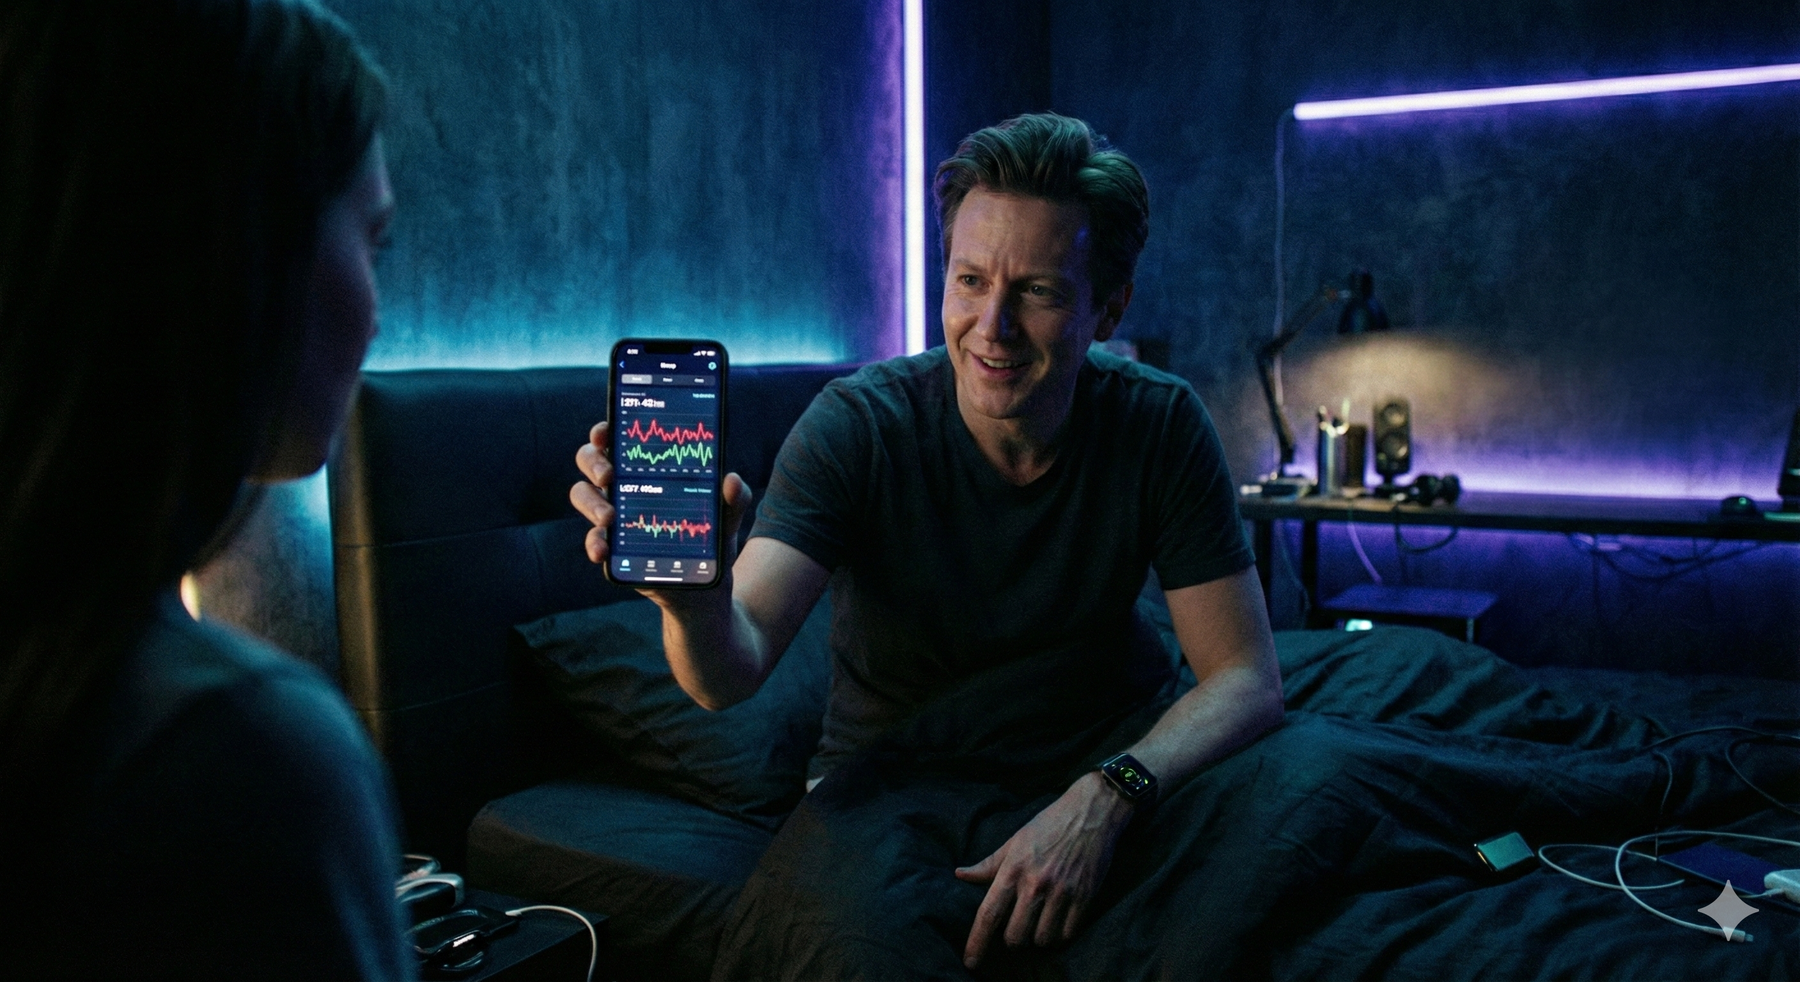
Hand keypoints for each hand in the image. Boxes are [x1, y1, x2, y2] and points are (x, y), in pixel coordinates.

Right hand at [570, 420, 752, 602]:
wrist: (706, 586)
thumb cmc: (712, 537)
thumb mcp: (728, 515)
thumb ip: (735, 497)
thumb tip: (732, 480)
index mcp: (647, 467)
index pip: (617, 439)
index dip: (604, 431)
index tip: (605, 433)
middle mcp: (624, 485)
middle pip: (590, 461)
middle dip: (594, 463)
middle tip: (609, 476)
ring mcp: (614, 515)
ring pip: (583, 495)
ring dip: (591, 503)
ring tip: (609, 517)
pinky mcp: (613, 547)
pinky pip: (593, 539)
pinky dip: (594, 543)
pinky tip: (603, 551)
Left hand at [954, 771, 1133, 968]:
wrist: (1092, 811)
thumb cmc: (1049, 824)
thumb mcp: (1015, 839)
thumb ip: (989, 863)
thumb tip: (960, 874)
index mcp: (1014, 868)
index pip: (989, 913)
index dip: (976, 942)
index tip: (970, 962)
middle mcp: (1036, 883)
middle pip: (1015, 936)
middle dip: (1012, 940)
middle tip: (1016, 929)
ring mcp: (1062, 892)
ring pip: (1042, 939)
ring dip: (1038, 938)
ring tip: (1039, 923)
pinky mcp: (1085, 897)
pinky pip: (1068, 934)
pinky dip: (1061, 934)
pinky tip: (1059, 922)